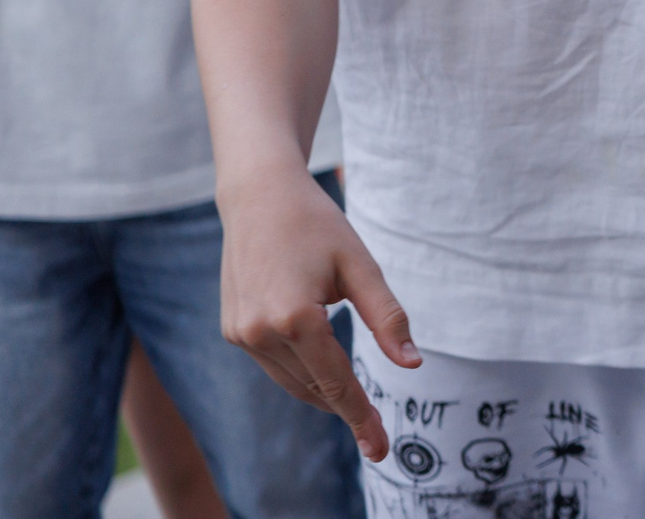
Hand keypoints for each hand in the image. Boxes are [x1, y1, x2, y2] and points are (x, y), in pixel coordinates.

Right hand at [217, 165, 419, 460]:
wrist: (259, 197)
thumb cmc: (318, 226)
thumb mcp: (361, 266)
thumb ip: (387, 318)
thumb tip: (412, 365)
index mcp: (295, 317)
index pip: (336, 382)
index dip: (360, 416)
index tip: (379, 449)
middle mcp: (260, 332)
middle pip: (313, 387)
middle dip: (346, 410)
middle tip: (377, 437)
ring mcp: (240, 334)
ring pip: (291, 381)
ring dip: (323, 393)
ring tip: (354, 405)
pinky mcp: (232, 330)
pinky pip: (274, 365)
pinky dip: (300, 372)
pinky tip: (321, 369)